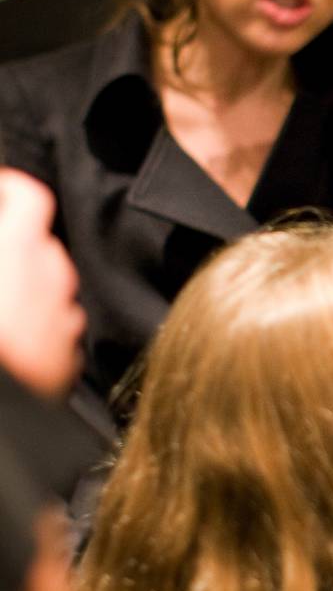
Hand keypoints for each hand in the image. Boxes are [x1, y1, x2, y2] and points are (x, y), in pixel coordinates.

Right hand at [0, 169, 83, 397]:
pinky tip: (8, 338)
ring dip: (20, 286)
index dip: (11, 186)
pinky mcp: (67, 355)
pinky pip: (51, 325)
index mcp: (21, 249)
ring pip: (46, 287)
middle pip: (38, 244)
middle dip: (10, 244)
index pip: (31, 196)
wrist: (6, 404)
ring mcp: (65, 316)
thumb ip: (2, 240)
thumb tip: (5, 238)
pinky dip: (31, 323)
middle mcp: (54, 276)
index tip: (0, 186)